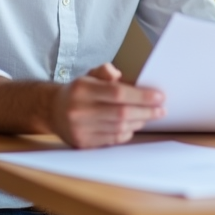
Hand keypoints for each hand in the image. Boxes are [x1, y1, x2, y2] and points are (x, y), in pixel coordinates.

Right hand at [50, 63, 164, 147]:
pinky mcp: (83, 143)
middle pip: (121, 113)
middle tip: (161, 109)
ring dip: (139, 122)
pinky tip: (134, 125)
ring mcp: (80, 129)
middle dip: (146, 112)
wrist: (52, 111)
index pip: (117, 93)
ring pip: (119, 128)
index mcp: (82, 89)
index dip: (141, 96)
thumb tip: (118, 75)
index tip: (159, 96)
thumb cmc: (78, 91)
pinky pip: (112, 140)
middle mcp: (79, 110)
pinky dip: (127, 132)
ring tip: (150, 115)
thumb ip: (105, 71)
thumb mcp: (89, 74)